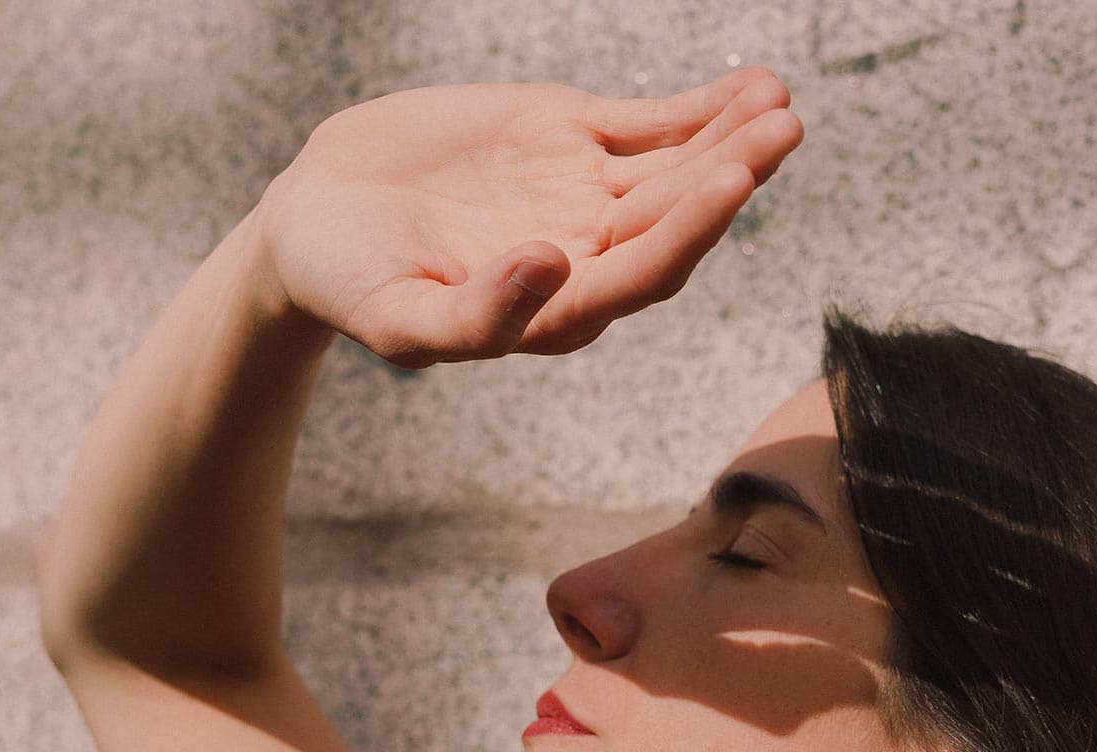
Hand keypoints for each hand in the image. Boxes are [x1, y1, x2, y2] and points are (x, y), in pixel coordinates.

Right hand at [250, 69, 802, 365]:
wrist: (316, 218)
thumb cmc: (350, 282)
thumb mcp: (397, 319)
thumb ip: (477, 316)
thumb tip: (552, 267)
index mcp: (560, 312)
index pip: (643, 273)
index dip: (690, 230)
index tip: (730, 182)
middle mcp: (590, 256)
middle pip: (678, 217)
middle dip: (732, 172)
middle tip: (781, 129)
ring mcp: (588, 194)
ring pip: (677, 166)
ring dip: (733, 137)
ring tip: (778, 101)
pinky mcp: (573, 137)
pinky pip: (653, 123)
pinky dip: (702, 108)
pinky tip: (755, 87)